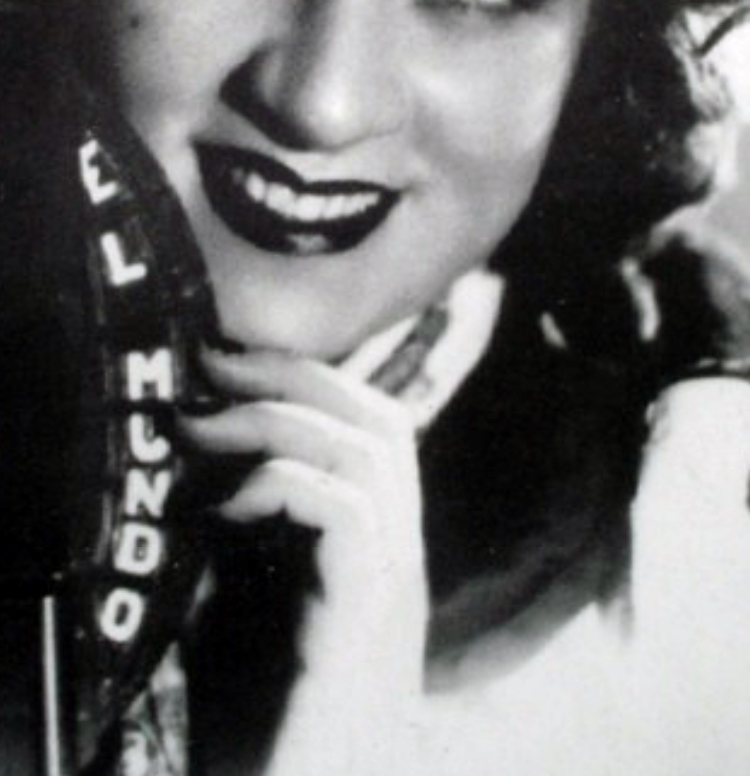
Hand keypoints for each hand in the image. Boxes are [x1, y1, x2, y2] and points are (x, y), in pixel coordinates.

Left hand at [178, 347, 428, 774]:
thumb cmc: (269, 730)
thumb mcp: (245, 613)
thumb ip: (243, 544)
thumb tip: (198, 471)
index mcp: (376, 552)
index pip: (375, 429)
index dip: (310, 380)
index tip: (229, 365)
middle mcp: (399, 559)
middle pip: (382, 422)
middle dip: (299, 375)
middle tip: (218, 363)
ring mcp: (394, 588)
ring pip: (370, 451)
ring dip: (279, 419)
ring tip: (205, 427)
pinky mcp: (371, 619)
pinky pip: (349, 511)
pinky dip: (282, 485)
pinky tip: (227, 506)